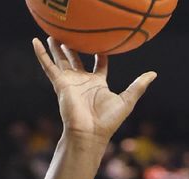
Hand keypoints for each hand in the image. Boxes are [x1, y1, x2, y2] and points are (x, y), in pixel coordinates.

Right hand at [32, 38, 156, 144]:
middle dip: (73, 48)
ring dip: (56, 48)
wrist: (90, 133)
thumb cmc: (108, 120)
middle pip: (77, 60)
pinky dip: (41, 54)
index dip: (100, 54)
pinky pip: (48, 66)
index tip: (101, 44)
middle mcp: (83, 81)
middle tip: (69, 34)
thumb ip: (139, 86)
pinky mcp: (60, 84)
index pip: (99, 64)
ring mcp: (70, 82)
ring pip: (61, 60)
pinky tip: (35, 42)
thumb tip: (153, 74)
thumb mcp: (127, 100)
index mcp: (98, 84)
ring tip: (52, 34)